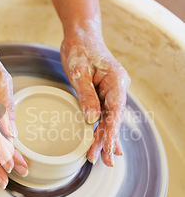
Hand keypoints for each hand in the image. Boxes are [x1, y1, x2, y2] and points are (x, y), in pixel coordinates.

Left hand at [60, 27, 129, 165]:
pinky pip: (104, 115)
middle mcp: (118, 87)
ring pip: (109, 119)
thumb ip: (86, 95)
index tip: (106, 148)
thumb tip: (92, 119)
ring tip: (100, 158)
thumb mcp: (79, 71)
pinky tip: (104, 144)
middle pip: (114, 119)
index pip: (115, 111)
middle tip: (101, 160)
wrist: (80, 35)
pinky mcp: (103, 94)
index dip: (111, 132)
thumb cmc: (79, 48)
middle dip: (107, 140)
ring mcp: (112, 91)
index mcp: (116, 80)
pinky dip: (102, 129)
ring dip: (104, 138)